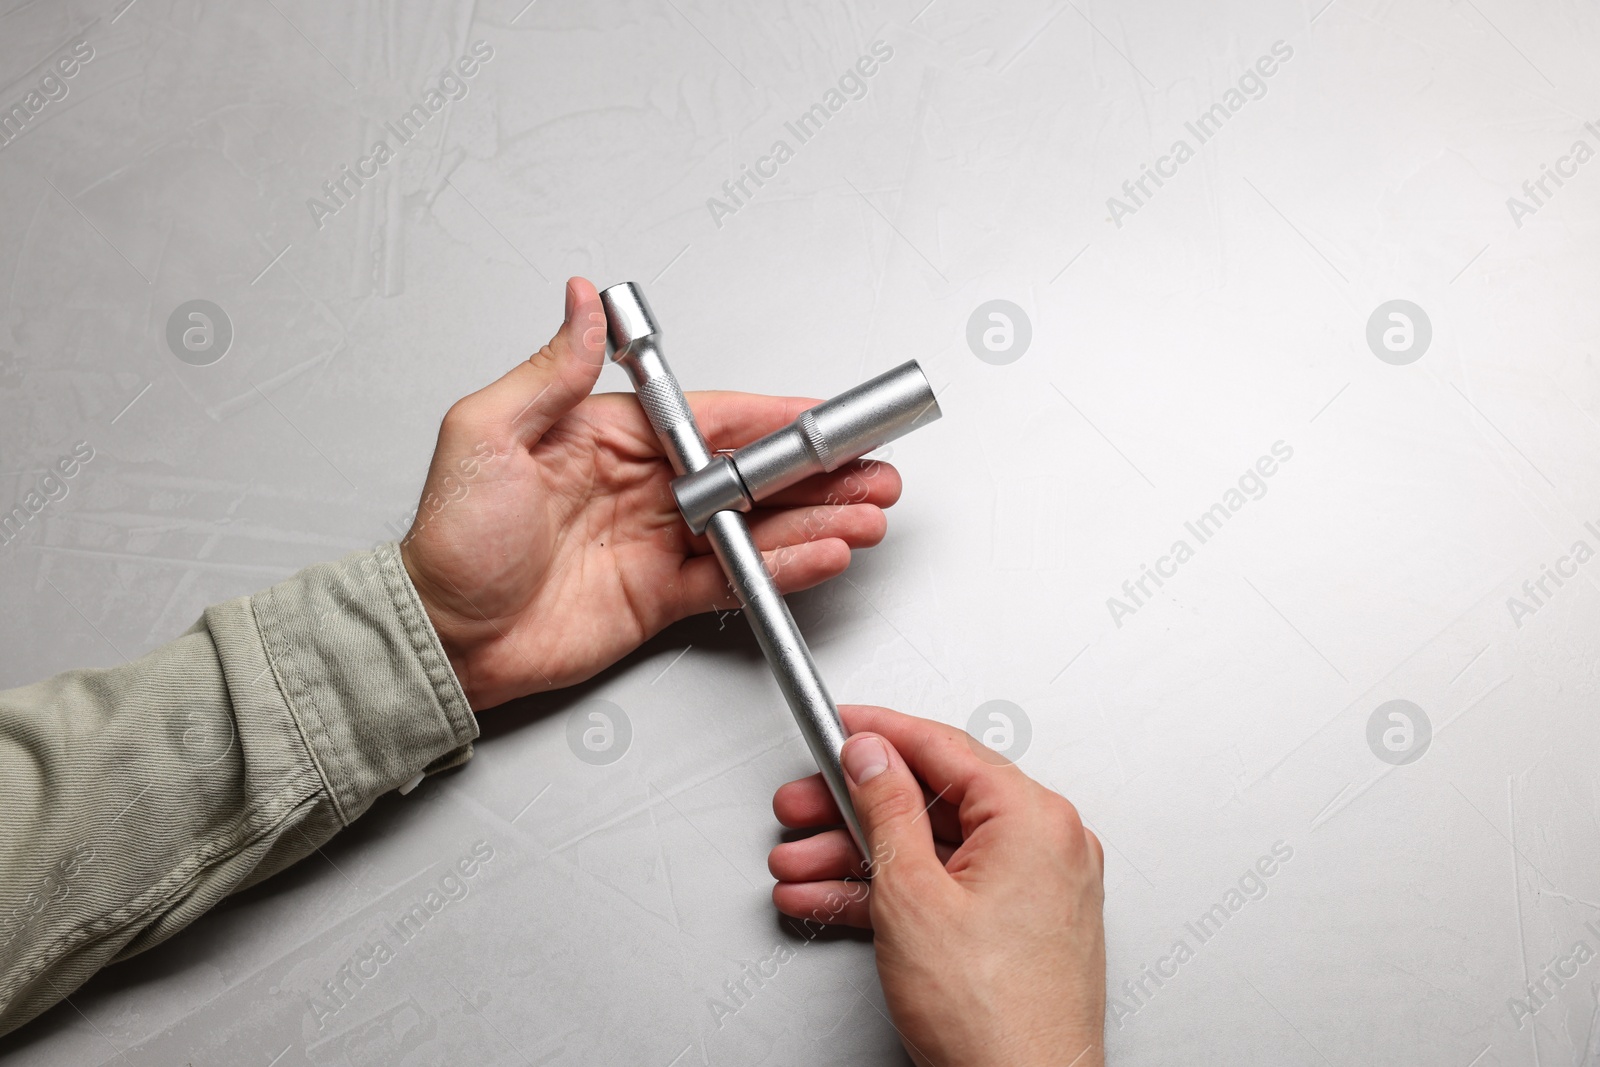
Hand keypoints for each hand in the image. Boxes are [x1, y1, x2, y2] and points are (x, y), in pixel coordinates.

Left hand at [400, 278, 901, 709]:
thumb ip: (552, 372)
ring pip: (756, 525)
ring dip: (817, 519)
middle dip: (817, 472)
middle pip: (750, 473)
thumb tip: (582, 302)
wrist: (441, 637)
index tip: (825, 417)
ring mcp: (657, 542)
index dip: (776, 419)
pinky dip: (783, 569)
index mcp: (609, 437)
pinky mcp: (660, 595)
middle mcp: (642, 486)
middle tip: (873, 471)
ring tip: (867, 515)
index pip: (712, 421)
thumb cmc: (451, 540)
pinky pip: (734, 576)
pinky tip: (821, 555)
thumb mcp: (487, 435)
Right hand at [768, 706, 1105, 1066]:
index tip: (839, 725)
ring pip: (931, 849)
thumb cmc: (993, 1018)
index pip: (943, 748)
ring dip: (859, 856)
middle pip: (932, 800)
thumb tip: (872, 755)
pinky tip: (833, 898)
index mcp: (1034, 818)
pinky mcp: (1018, 925)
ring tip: (801, 864)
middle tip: (804, 805)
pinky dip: (891, 893)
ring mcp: (1036, 887)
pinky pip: (946, 888)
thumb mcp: (911, 894)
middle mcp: (1047, 844)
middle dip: (852, 810)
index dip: (878, 734)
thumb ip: (886, 809)